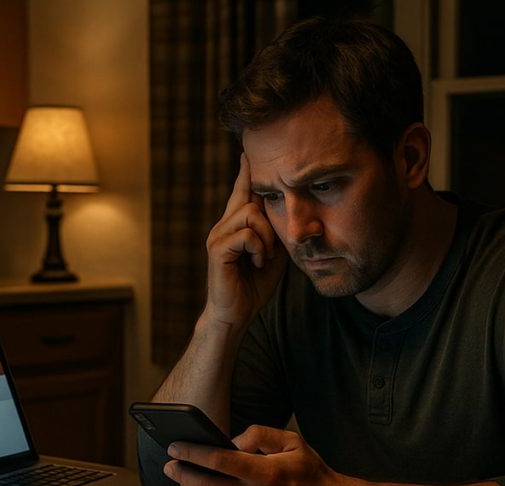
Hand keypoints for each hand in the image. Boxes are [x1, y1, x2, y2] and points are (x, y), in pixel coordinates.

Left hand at [163, 425, 355, 485]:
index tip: (177, 446)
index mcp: (268, 473)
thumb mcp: (293, 441)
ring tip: (180, 477)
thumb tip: (231, 441)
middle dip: (182, 472)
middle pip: (206, 485)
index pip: (218, 460)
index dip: (192, 452)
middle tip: (170, 463)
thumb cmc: (312, 474)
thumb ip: (260, 434)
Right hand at [202, 154, 286, 329]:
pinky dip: (259, 248)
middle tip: (271, 251)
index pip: (241, 192)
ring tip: (265, 257)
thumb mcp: (272, 253)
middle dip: (270, 220)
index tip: (248, 152)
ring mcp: (217, 236)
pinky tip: (258, 262)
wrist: (236, 314)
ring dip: (267, 236)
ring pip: (251, 213)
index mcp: (233, 226)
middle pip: (251, 197)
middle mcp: (222, 226)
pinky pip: (247, 234)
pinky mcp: (217, 250)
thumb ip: (275, 231)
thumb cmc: (253, 287)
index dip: (246, 172)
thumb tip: (287, 211)